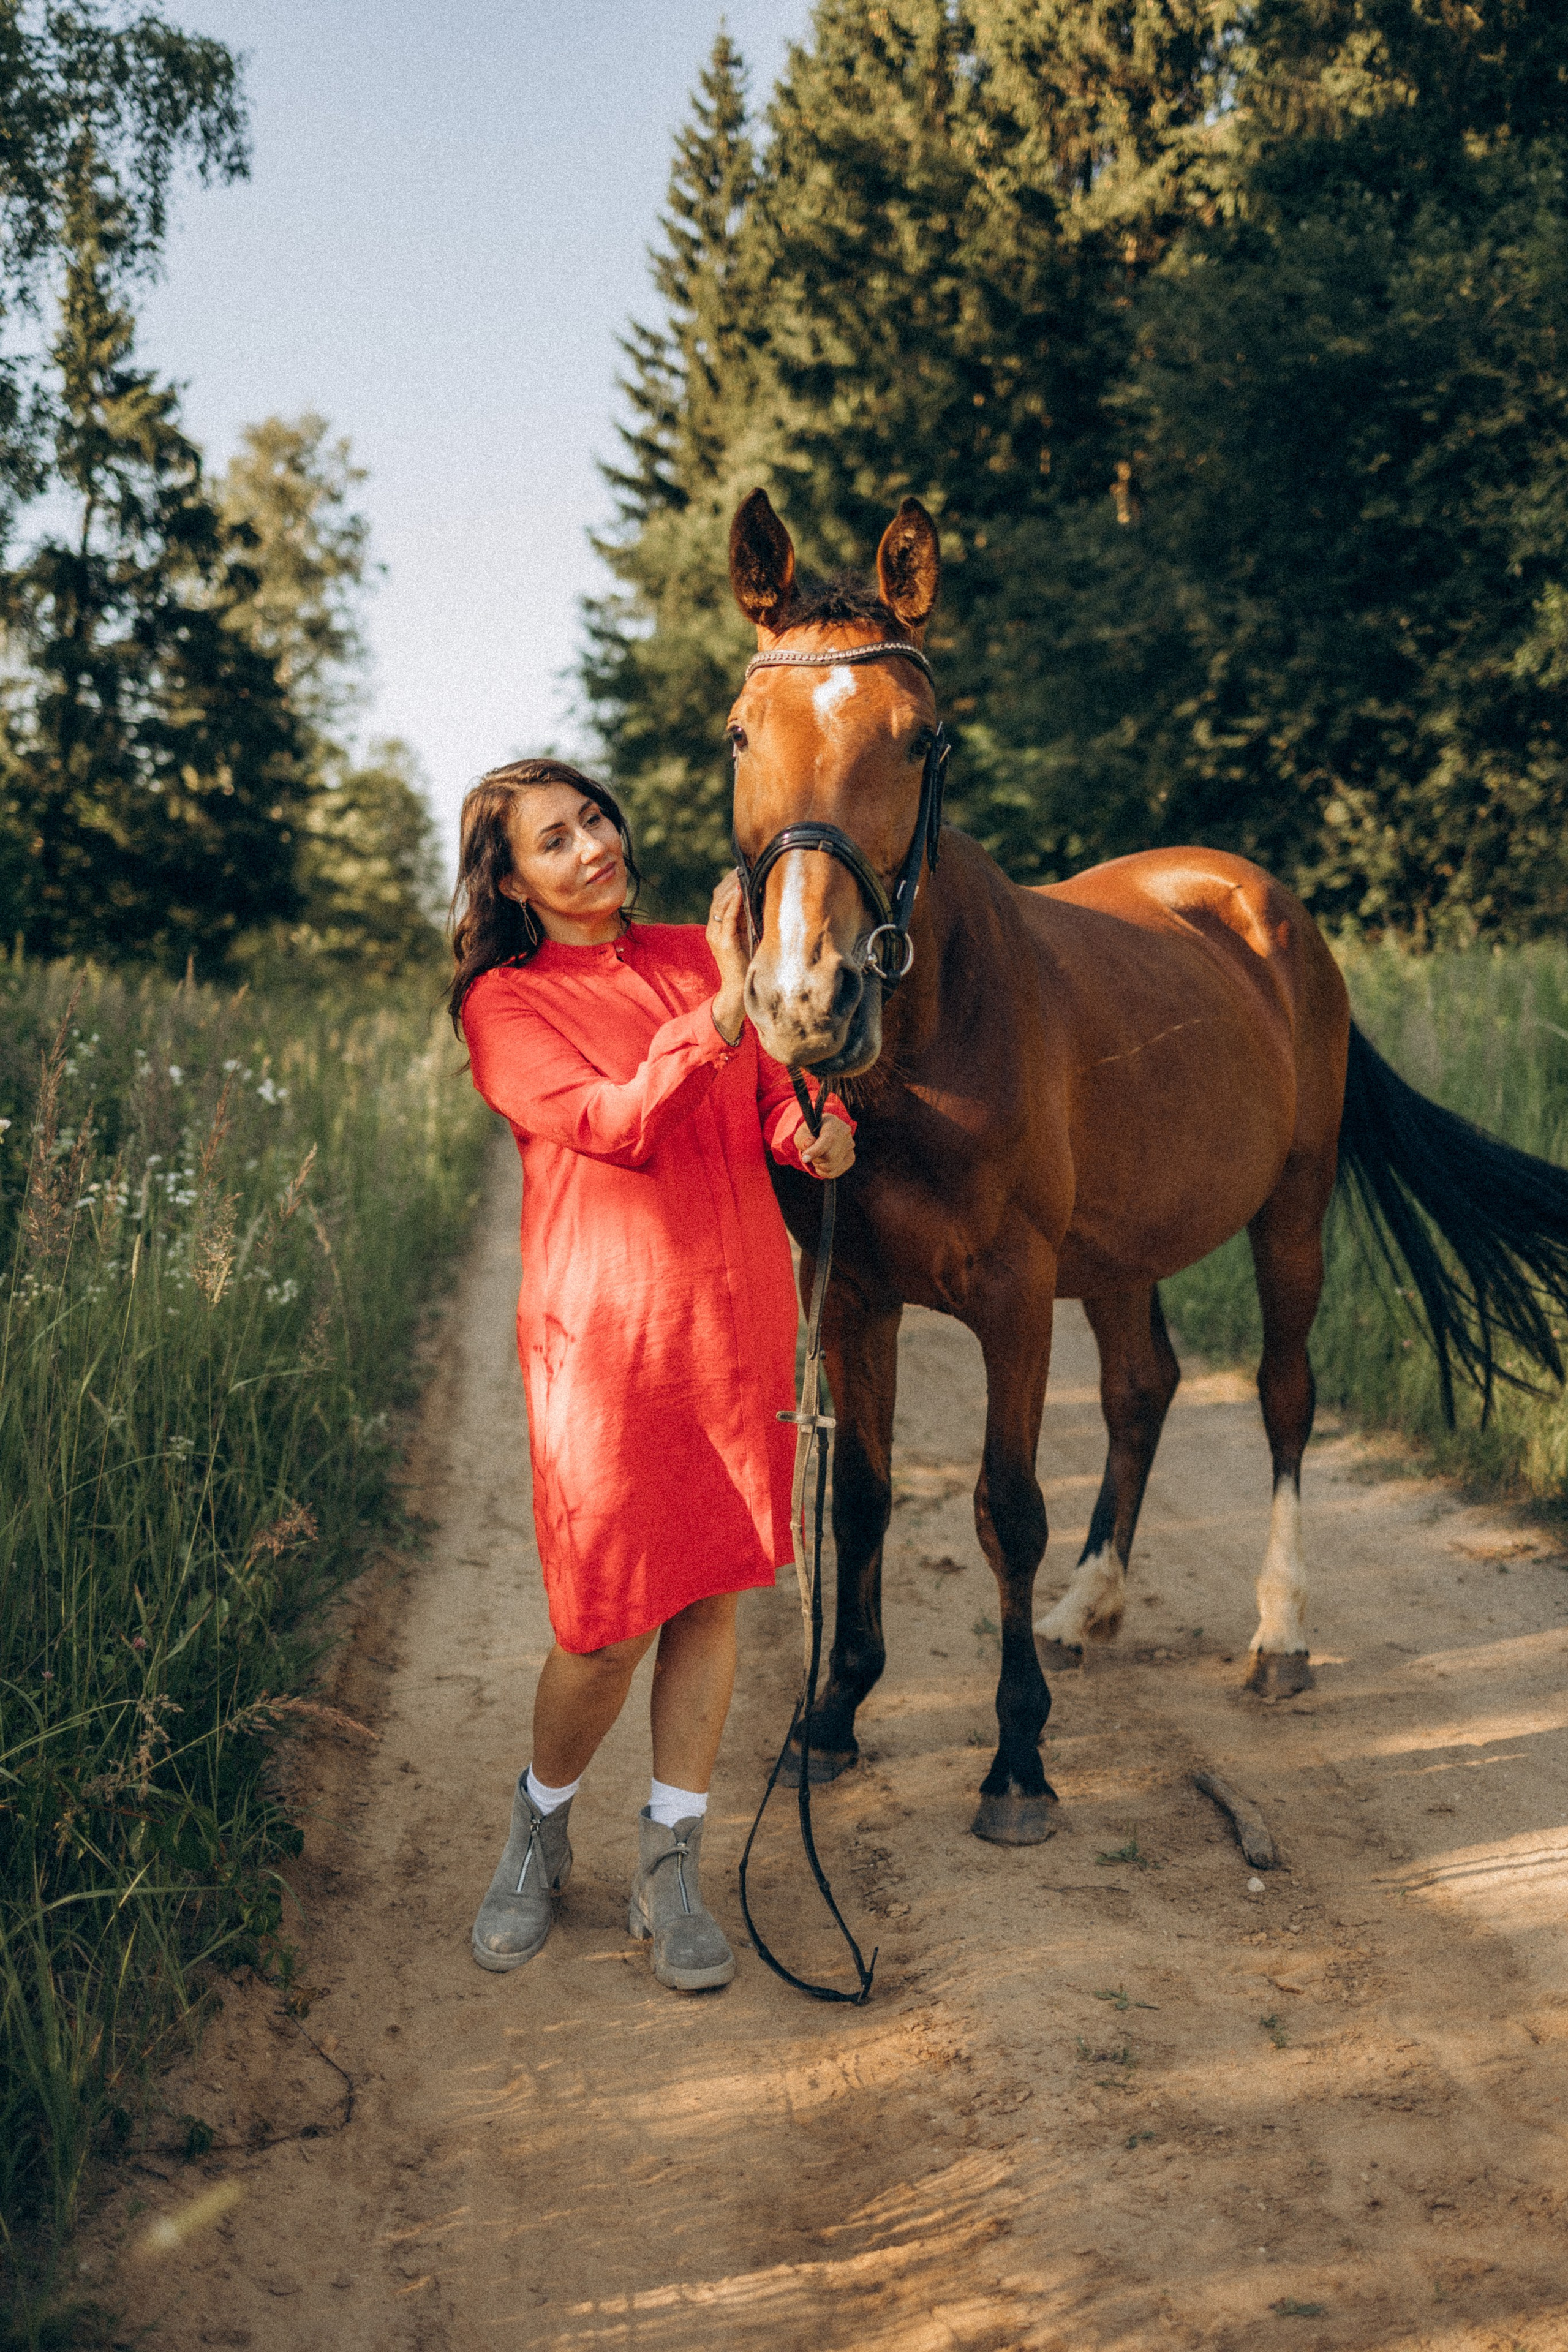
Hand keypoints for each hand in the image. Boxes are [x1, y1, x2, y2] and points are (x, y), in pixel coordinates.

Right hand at [707, 869, 749, 1044]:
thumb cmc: (748, 963)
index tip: (744, 867)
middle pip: (718, 895)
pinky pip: (727, 916)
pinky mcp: (722, 942)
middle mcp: (713, 928)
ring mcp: (716, 935)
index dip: (731, 881)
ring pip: (721, 902)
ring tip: (743, 871)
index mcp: (718, 926)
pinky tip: (741, 889)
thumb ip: (749, 918)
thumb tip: (760, 897)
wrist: (739, 990)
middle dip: (731, 879)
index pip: (721, 896)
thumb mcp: (749, 935)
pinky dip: (734, 901)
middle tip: (744, 864)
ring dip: (732, 885)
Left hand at [796, 1112, 854, 1178]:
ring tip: (818, 1156)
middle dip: (815, 1159)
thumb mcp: (802, 1133)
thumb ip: (803, 1138)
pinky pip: (834, 1173)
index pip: (828, 1139)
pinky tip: (822, 1162)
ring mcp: (850, 1146)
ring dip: (819, 1165)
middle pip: (829, 1156)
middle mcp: (845, 1133)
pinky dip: (824, 1171)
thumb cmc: (811, 1133)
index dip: (816, 1151)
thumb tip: (808, 1143)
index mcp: (833, 1123)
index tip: (804, 1158)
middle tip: (810, 1154)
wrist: (823, 1133)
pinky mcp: (851, 1158)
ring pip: (831, 1167)